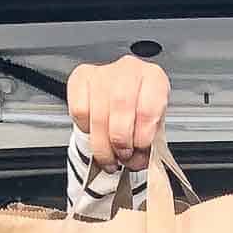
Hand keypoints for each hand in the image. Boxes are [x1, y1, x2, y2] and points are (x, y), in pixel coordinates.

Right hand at [67, 54, 169, 172]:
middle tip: (123, 156)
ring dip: (102, 146)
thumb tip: (136, 161)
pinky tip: (96, 133)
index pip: (148, 108)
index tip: (139, 149)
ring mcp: (104, 72)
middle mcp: (129, 70)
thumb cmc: (141, 112)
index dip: (142, 136)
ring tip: (109, 157)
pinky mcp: (81, 78)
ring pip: (98, 115)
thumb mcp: (154, 129)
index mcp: (154, 79)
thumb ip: (148, 145)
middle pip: (121, 108)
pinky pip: (79, 111)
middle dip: (121, 142)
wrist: (124, 97)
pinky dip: (86, 130)